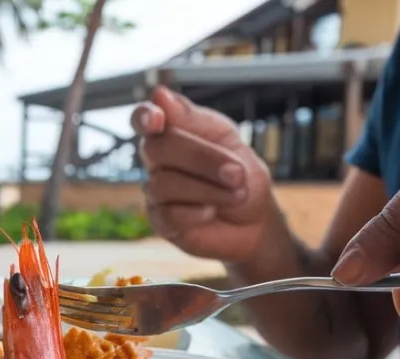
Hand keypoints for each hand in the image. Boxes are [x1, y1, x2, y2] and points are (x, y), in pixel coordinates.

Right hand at [133, 86, 274, 261]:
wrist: (256, 220)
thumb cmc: (241, 175)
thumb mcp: (228, 139)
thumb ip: (194, 119)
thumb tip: (159, 95)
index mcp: (172, 133)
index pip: (143, 118)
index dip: (143, 116)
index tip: (156, 119)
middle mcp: (158, 161)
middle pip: (157, 149)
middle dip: (201, 159)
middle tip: (237, 173)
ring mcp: (156, 192)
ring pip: (163, 183)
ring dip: (208, 189)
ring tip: (237, 195)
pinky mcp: (162, 222)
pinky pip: (168, 215)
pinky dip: (197, 212)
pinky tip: (212, 211)